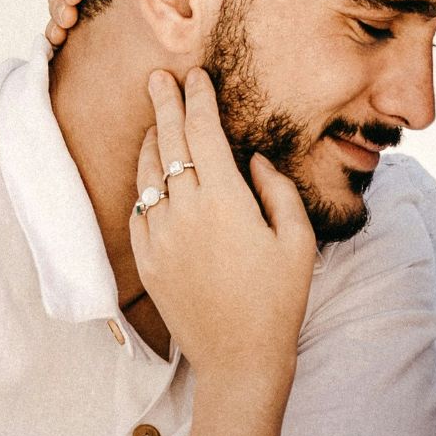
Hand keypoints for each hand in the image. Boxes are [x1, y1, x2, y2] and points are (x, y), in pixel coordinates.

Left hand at [130, 69, 315, 435]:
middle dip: (164, 104)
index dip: (198, 99)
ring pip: (147, 174)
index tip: (195, 76)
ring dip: (151, 141)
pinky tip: (150, 175)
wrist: (238, 359)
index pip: (203, 132)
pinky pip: (138, 211)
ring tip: (155, 120)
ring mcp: (160, 237)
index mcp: (225, 201)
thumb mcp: (298, 241)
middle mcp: (185, 212)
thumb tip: (252, 159)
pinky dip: (143, 185)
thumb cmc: (279, 300)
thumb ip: (276, 189)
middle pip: (169, 142)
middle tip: (158, 77)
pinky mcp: (146, 261)